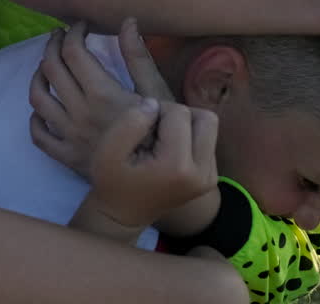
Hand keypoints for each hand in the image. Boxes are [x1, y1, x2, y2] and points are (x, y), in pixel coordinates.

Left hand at [29, 20, 173, 176]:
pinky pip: (38, 134)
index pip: (74, 52)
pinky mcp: (65, 155)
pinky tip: (43, 107)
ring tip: (47, 64)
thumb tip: (128, 21)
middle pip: (51, 68)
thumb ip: (138, 56)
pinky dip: (35, 117)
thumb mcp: (156, 92)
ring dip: (38, 75)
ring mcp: (69, 135)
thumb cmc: (163, 134)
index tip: (81, 25)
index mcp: (102, 94)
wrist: (156, 181)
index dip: (74, 32)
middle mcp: (79, 113)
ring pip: (37, 98)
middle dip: (53, 45)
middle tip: (60, 35)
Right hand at [83, 98, 218, 231]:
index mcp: (178, 166)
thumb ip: (130, 121)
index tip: (139, 132)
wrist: (123, 215)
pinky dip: (189, 138)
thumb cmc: (112, 182)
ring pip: (209, 127)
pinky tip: (168, 151)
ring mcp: (210, 178)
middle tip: (155, 130)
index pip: (180, 112)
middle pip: (206, 118)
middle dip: (178, 115)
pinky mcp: (211, 177)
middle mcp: (202, 173)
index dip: (156, 112)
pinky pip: (207, 140)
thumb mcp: (107, 150)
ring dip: (185, 126)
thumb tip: (154, 104)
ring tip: (161, 141)